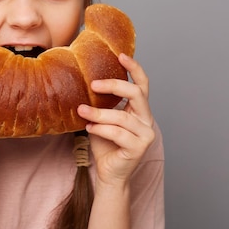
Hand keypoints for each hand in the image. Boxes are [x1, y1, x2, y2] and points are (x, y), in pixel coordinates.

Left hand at [77, 54, 155, 186]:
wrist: (109, 173)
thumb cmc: (105, 145)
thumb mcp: (101, 119)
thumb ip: (100, 103)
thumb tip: (81, 83)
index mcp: (139, 110)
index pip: (142, 84)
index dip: (134, 68)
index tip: (120, 55)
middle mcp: (146, 119)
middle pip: (136, 94)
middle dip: (114, 86)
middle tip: (92, 84)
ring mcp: (146, 134)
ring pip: (122, 116)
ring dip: (99, 112)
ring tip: (82, 110)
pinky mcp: (139, 147)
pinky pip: (118, 133)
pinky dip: (101, 129)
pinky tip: (89, 128)